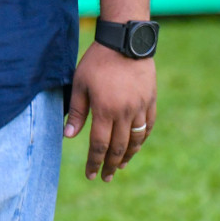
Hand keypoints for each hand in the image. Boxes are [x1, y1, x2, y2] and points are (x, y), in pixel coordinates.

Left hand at [64, 41, 155, 181]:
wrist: (125, 42)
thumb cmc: (97, 61)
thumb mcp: (80, 83)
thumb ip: (76, 111)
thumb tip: (68, 135)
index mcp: (104, 110)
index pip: (99, 145)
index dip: (94, 162)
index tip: (90, 175)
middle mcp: (125, 113)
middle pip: (119, 148)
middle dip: (111, 165)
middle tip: (105, 178)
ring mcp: (140, 108)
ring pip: (135, 140)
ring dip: (127, 156)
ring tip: (120, 167)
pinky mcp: (151, 101)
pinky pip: (148, 127)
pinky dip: (141, 140)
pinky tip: (135, 147)